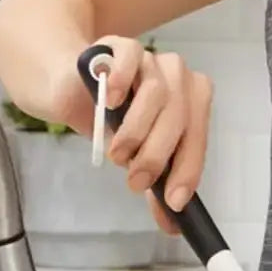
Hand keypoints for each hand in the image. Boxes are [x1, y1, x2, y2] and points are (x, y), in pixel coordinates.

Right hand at [47, 36, 212, 233]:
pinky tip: (109, 102)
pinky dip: (122, 82)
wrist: (73, 87)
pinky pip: (129, 58)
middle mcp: (179, 78)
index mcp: (194, 105)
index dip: (187, 172)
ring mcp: (152, 59)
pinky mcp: (121, 45)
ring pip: (156, 92)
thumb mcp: (139, 157)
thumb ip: (157, 185)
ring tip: (118, 155)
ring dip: (136, 131)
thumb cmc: (115, 122)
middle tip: (136, 181)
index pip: (197, 141)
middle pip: (179, 117)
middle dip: (158, 156)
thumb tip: (172, 225)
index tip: (173, 200)